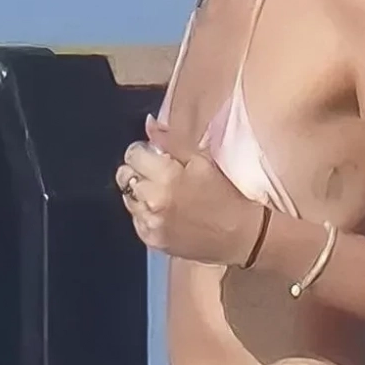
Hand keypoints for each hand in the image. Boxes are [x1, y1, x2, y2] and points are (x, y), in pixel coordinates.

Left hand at [114, 115, 264, 265]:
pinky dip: (146, 212)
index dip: (144, 151)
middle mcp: (152, 201)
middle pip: (124, 176)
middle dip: (139, 170)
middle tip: (159, 172)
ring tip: (164, 192)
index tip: (156, 154)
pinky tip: (166, 210)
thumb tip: (149, 124)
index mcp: (166, 176)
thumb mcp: (203, 159)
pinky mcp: (151, 240)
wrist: (240, 235)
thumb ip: (171, 141)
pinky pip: (136, 220)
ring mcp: (150, 224)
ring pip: (127, 198)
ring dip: (141, 191)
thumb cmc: (226, 192)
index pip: (132, 155)